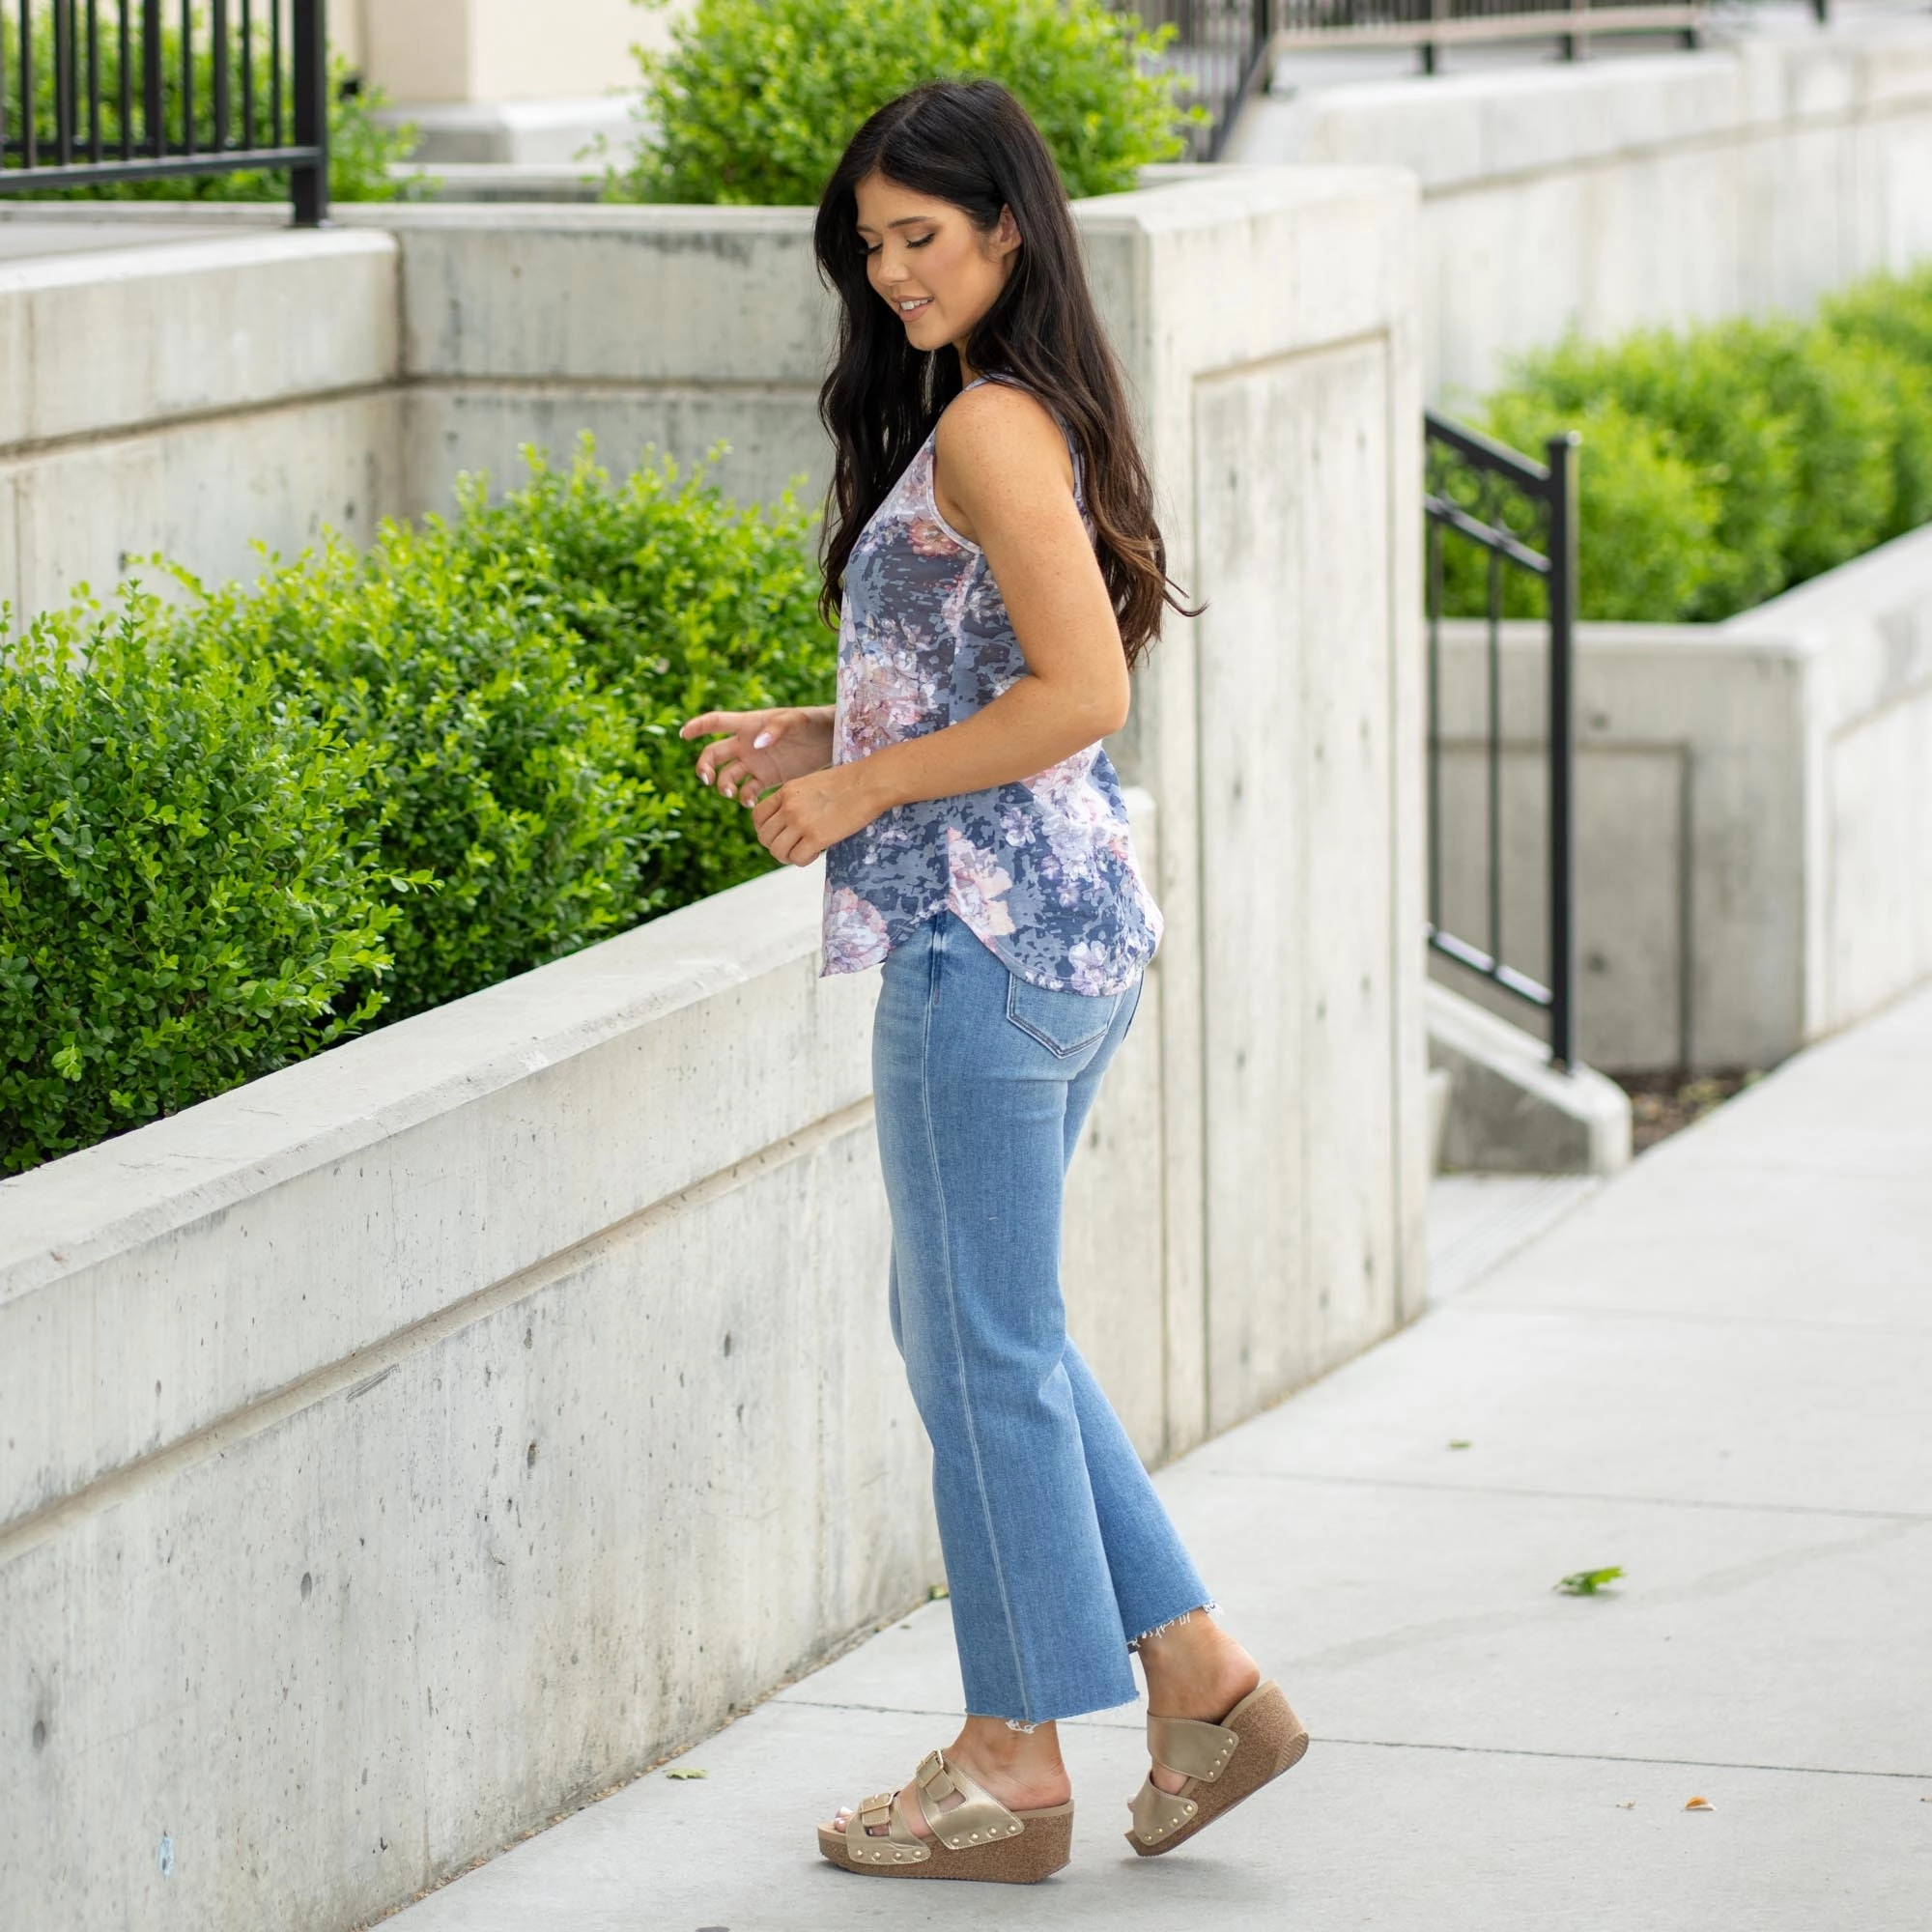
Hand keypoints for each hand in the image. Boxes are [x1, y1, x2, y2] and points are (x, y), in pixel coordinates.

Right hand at [678, 706, 833, 804]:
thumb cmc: (813, 722)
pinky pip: (747, 791)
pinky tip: (751, 803)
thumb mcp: (797, 720)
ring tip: (731, 794)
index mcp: (749, 724)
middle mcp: (746, 744)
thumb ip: (776, 728)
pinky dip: (744, 798)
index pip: (716, 722)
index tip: (683, 734)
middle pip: (714, 755)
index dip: (698, 727)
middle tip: (708, 779)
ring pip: (727, 776)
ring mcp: (755, 763)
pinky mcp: (767, 779)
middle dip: (704, 766)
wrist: (831, 741)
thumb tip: (756, 744)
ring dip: (723, 785)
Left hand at [751, 764, 885, 866]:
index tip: (778, 835)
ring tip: (802, 853)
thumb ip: (796, 800)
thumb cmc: (848, 783)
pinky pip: (796, 859)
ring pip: (777, 851)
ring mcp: (801, 822)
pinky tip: (816, 853)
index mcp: (786, 792)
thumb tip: (791, 822)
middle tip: (792, 847)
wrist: (869, 783)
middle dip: (775, 846)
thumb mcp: (812, 784)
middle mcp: (788, 807)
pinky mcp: (816, 837)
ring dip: (787, 857)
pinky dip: (804, 860)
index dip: (764, 830)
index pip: (757, 816)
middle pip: (764, 837)